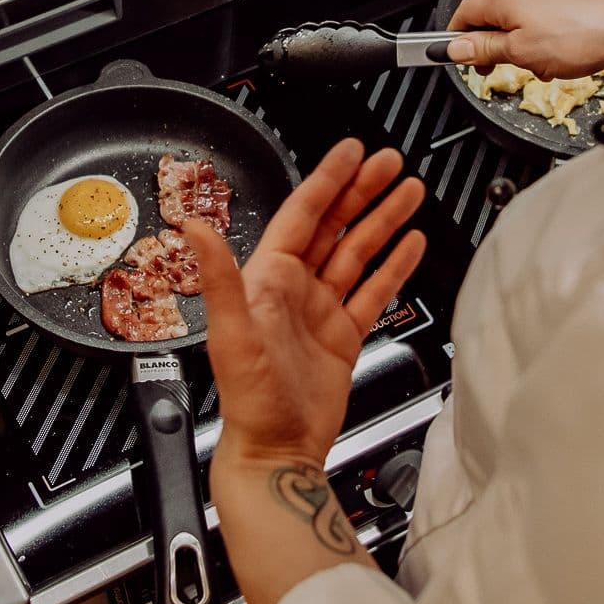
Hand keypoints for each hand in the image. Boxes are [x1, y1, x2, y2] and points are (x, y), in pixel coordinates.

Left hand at [184, 140, 425, 475]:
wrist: (277, 451)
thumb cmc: (248, 400)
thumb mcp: (230, 332)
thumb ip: (217, 275)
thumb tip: (193, 226)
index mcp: (267, 279)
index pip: (303, 213)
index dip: (328, 179)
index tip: (350, 152)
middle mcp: (294, 289)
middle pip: (336, 224)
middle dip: (364, 190)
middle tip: (391, 162)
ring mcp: (321, 311)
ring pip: (358, 251)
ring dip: (384, 220)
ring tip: (410, 192)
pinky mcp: (343, 335)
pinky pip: (373, 290)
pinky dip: (394, 265)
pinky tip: (410, 245)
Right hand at [447, 0, 603, 85]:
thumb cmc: (578, 38)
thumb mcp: (520, 52)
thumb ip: (485, 48)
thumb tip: (455, 48)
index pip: (464, 11)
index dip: (455, 35)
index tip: (454, 56)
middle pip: (491, 14)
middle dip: (490, 43)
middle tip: (493, 68)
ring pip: (518, 18)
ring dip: (517, 44)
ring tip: (533, 65)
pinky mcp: (570, 0)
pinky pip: (542, 19)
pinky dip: (540, 39)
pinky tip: (555, 58)